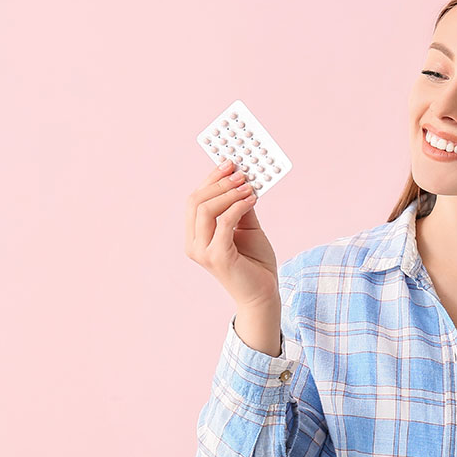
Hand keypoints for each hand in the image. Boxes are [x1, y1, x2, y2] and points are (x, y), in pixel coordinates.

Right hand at [184, 159, 280, 308]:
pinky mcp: (217, 257)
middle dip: (218, 182)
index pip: (194, 200)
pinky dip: (238, 206)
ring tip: (248, 185)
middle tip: (239, 172)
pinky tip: (252, 199)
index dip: (210, 179)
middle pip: (196, 201)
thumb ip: (239, 206)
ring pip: (206, 209)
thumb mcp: (246, 227)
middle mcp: (193, 244)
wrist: (263, 293)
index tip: (228, 163)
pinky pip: (224, 223)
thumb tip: (241, 180)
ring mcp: (202, 252)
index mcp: (195, 236)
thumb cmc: (254, 262)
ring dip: (228, 193)